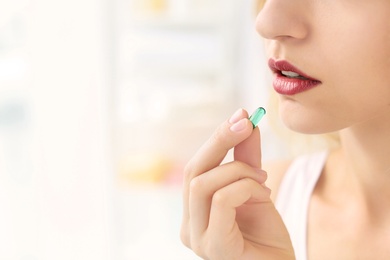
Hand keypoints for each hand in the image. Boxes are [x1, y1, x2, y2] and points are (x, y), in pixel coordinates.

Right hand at [180, 109, 294, 259]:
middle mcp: (189, 225)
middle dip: (221, 142)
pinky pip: (222, 199)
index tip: (240, 115)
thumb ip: (246, 157)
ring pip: (204, 183)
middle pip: (193, 171)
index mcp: (194, 212)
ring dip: (239, 172)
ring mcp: (197, 238)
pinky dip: (245, 187)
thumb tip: (242, 119)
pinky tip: (265, 195)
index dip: (216, 138)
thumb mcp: (256, 187)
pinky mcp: (214, 246)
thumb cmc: (267, 236)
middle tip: (247, 125)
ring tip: (263, 180)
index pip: (195, 168)